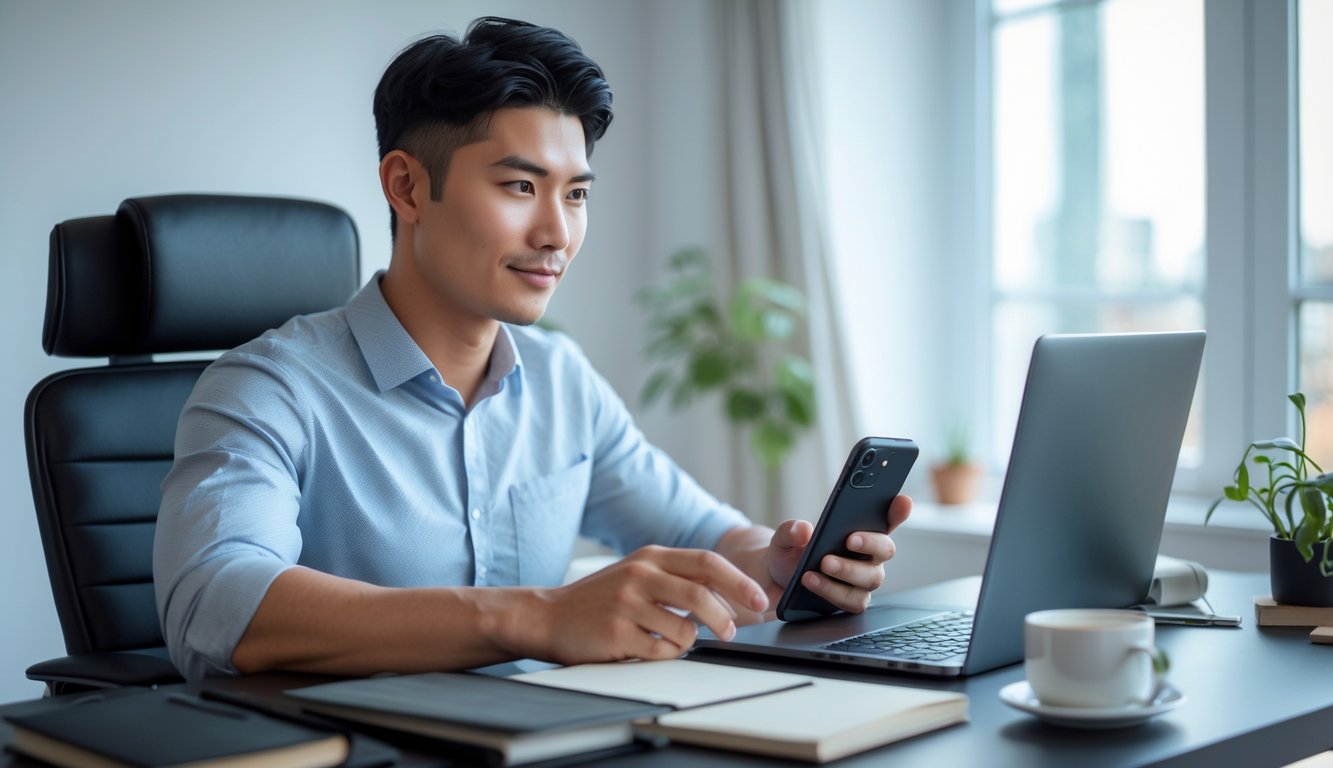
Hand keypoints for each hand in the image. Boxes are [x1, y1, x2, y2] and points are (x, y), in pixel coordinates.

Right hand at [527, 545, 768, 664]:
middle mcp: (640, 574)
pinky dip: (664, 655)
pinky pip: (660, 652)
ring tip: (668, 640)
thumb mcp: (637, 573)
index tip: (759, 600)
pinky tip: (647, 648)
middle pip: (701, 595)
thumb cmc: (600, 598)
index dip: (739, 582)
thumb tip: (729, 596)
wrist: (548, 615)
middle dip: (725, 618)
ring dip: (687, 642)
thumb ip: (677, 577)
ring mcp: (626, 603)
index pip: (708, 562)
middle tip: (730, 632)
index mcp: (650, 556)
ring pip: (684, 629)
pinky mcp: (616, 632)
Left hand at [765, 494, 911, 614]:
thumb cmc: (790, 552)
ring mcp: (862, 580)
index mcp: (860, 532)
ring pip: (871, 577)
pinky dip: (832, 590)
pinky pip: (852, 600)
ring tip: (823, 563)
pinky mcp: (851, 600)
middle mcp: (868, 556)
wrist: (777, 580)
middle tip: (849, 539)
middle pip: (885, 549)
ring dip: (848, 569)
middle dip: (870, 543)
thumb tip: (803, 530)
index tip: (901, 500)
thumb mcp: (784, 537)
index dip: (898, 510)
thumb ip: (791, 530)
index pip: (887, 519)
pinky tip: (812, 580)